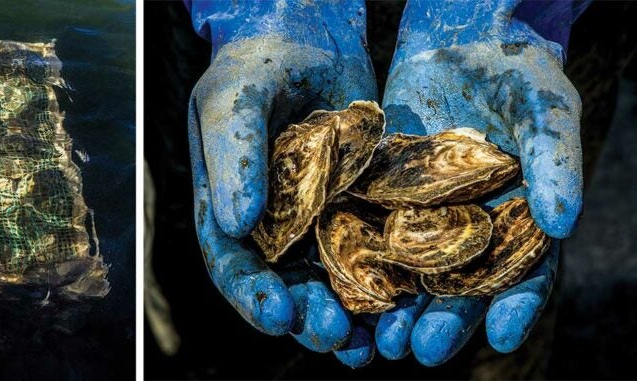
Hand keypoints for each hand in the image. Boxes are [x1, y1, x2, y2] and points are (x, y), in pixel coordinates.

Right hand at [185, 1, 379, 362]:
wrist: (308, 29)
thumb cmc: (257, 60)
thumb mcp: (234, 101)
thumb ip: (232, 159)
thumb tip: (233, 226)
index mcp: (226, 208)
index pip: (232, 265)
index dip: (254, 296)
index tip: (281, 316)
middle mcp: (270, 225)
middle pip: (284, 287)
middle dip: (307, 317)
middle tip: (336, 336)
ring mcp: (316, 218)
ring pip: (331, 281)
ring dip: (349, 315)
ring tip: (372, 345)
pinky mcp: (359, 204)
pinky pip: (373, 250)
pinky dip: (388, 279)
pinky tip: (410, 303)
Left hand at [374, 0, 583, 365]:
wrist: (458, 41)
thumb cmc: (516, 73)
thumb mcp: (544, 110)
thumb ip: (554, 163)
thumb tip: (562, 223)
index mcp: (518, 224)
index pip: (524, 275)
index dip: (515, 306)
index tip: (504, 336)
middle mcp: (468, 232)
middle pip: (457, 288)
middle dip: (441, 322)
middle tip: (420, 350)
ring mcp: (420, 219)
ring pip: (406, 276)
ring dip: (391, 311)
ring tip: (377, 339)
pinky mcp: (376, 199)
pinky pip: (362, 236)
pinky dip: (351, 265)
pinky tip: (336, 290)